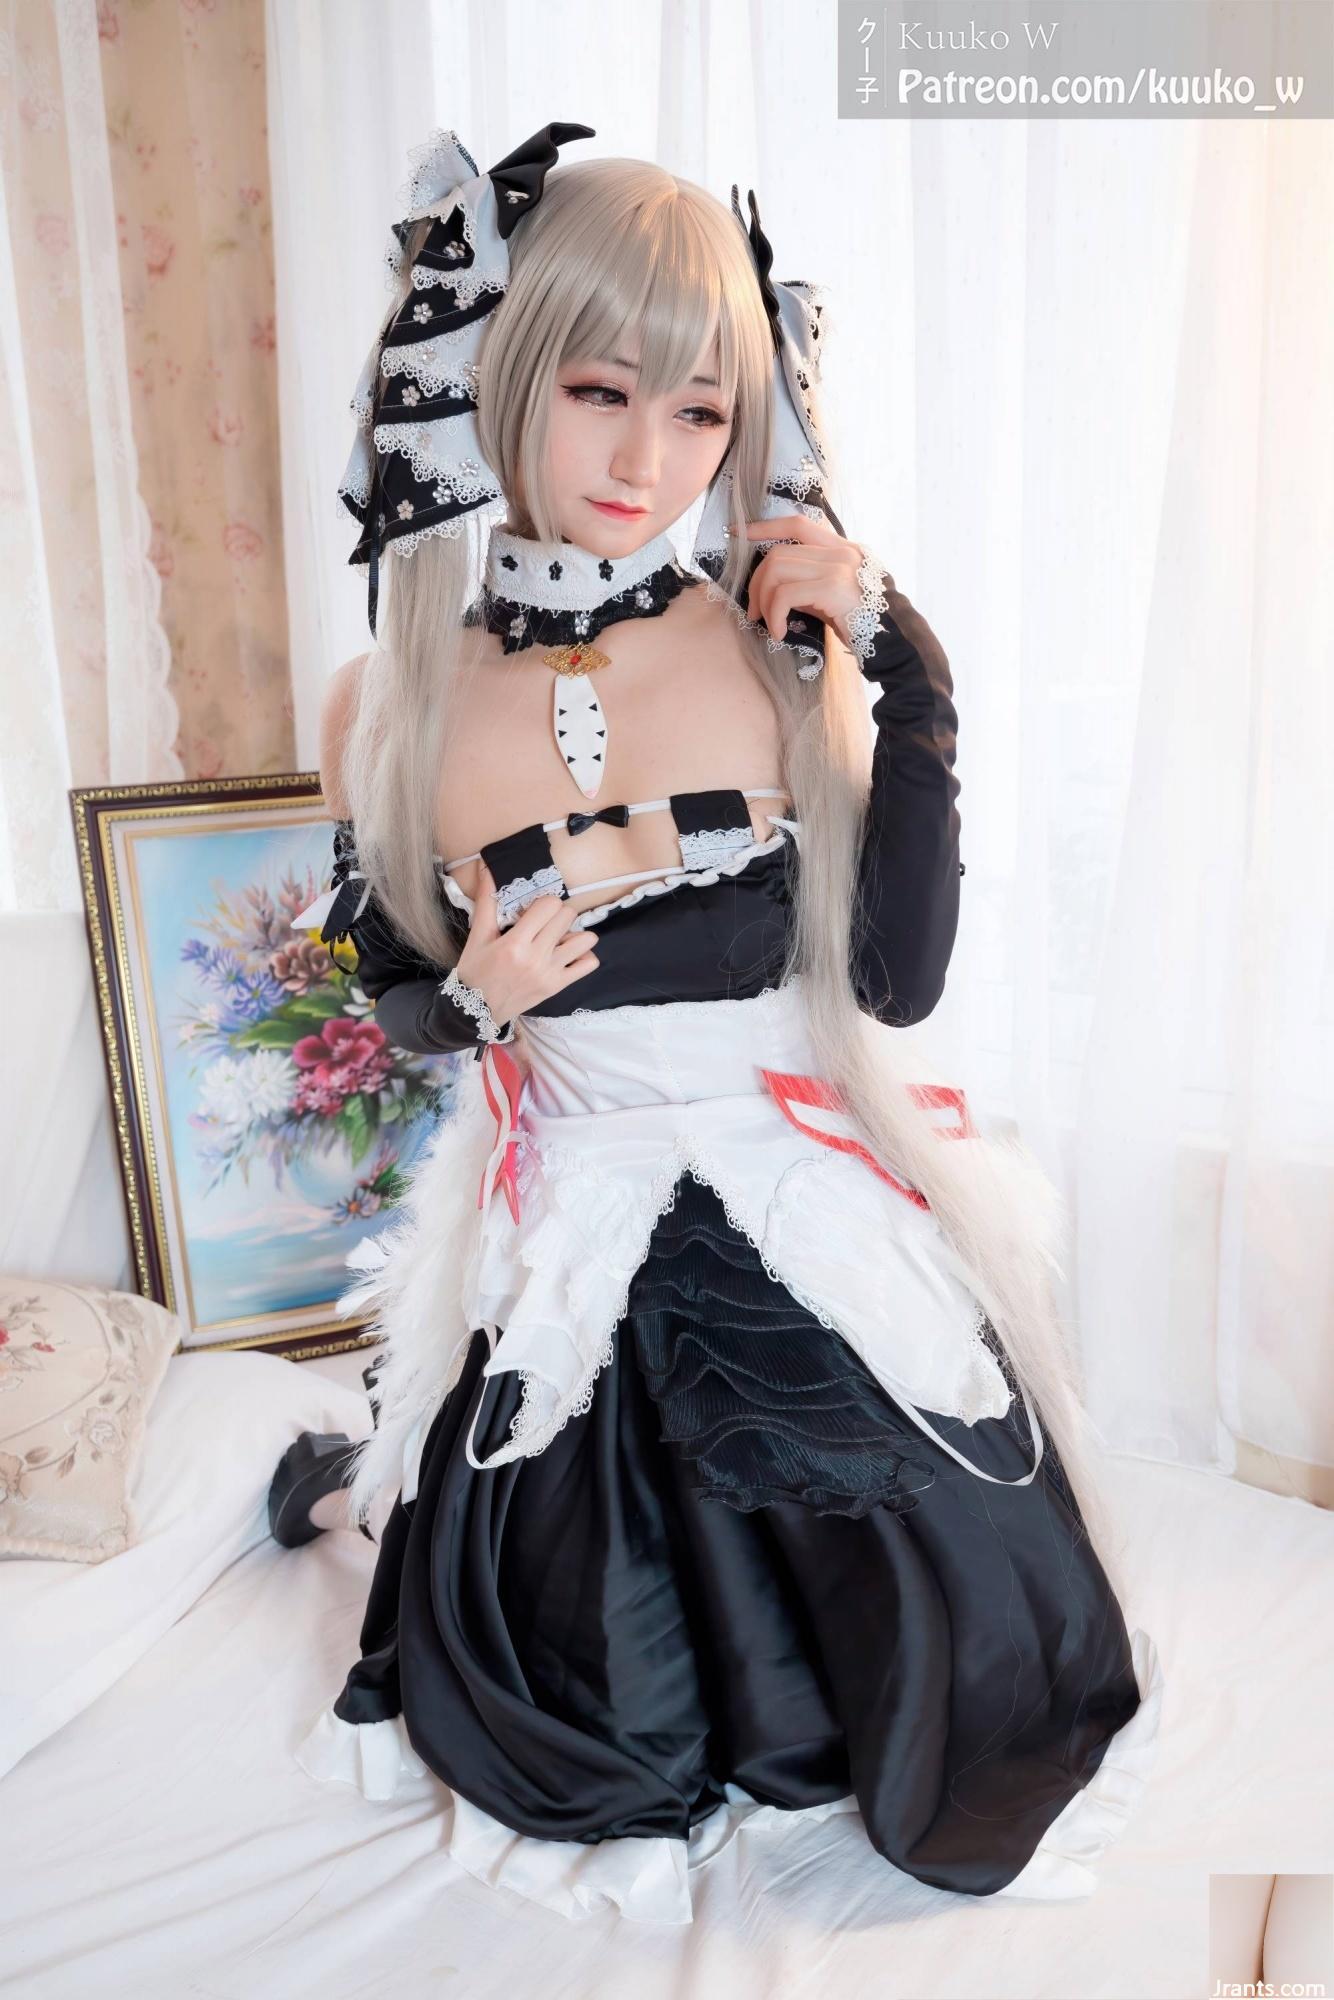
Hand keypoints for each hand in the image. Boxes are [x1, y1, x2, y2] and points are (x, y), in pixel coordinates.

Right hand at [454, 861, 598, 1022]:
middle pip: (567, 917)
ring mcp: (550, 973)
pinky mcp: (557, 986)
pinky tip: (568, 954)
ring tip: (560, 937)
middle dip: (559, 913)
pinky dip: (583, 955)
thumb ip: (486, 901)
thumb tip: (487, 869)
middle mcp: (536, 957)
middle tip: (547, 922)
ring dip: (575, 933)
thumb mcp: (478, 936)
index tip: (535, 910)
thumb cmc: (475, 972)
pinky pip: (588, 964)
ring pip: (585, 940)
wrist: (476, 1011)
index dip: (544, 902)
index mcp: (515, 943)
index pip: (549, 906)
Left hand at [738, 513, 864, 652]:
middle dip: (757, 583)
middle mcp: (842, 552)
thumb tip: (772, 588)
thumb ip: (808, 584)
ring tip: (768, 624)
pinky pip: (785, 594)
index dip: (765, 526)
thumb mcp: (833, 598)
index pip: (797, 525)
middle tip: (754, 611)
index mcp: (842, 549)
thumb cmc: (863, 624)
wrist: (894, 643)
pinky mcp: (833, 586)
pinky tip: (779, 632)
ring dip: (763, 600)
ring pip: (777, 569)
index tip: (738, 532)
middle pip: (778, 553)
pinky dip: (774, 614)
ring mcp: (838, 566)